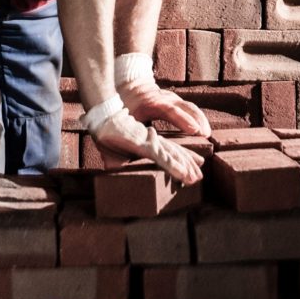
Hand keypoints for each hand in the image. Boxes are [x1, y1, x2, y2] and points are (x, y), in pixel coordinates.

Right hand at [89, 107, 204, 183]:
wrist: (101, 120)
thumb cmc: (108, 136)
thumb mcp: (115, 156)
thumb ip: (119, 165)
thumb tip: (113, 174)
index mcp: (148, 142)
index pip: (168, 152)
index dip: (180, 160)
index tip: (190, 170)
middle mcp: (153, 141)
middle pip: (174, 153)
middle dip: (188, 165)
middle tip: (199, 176)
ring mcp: (150, 143)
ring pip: (172, 156)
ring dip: (185, 168)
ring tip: (195, 178)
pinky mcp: (145, 145)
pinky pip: (162, 158)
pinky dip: (173, 166)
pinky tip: (183, 174)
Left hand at [115, 52, 211, 135]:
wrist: (129, 83)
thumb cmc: (124, 104)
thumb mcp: (122, 116)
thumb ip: (123, 132)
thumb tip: (117, 156)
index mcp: (152, 102)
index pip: (171, 110)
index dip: (183, 120)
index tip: (194, 130)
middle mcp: (166, 98)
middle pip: (185, 107)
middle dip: (197, 120)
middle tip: (205, 135)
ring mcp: (173, 99)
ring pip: (190, 107)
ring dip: (200, 120)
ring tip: (207, 135)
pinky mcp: (176, 102)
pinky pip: (190, 109)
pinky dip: (198, 118)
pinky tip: (203, 130)